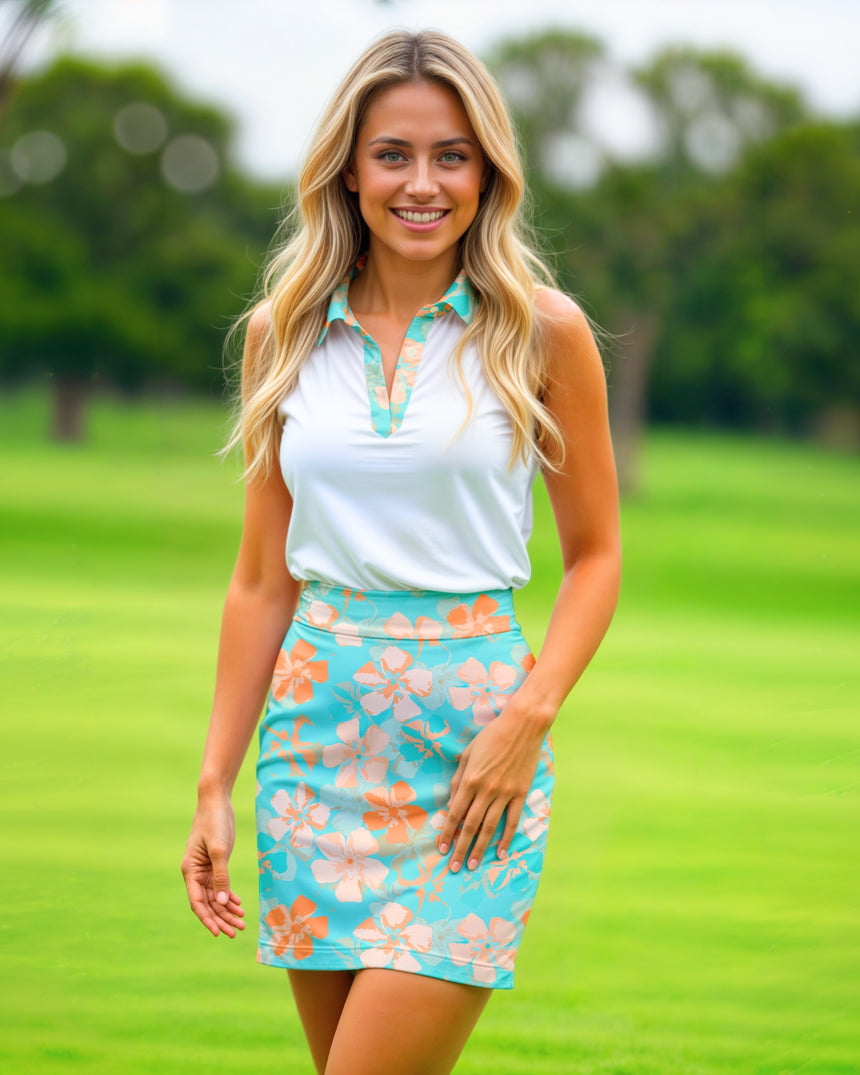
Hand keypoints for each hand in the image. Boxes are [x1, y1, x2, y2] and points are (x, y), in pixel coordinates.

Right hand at [181, 796, 245, 937]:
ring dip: (227, 910)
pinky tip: (239, 905)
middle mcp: (195, 873)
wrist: (216, 801)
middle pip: (208, 903)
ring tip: (242, 922)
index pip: (198, 902)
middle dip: (221, 918)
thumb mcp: (219, 849)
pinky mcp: (215, 863)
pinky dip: (229, 896)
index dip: (208, 919)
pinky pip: (221, 886)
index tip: (219, 933)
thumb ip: (221, 876)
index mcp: (190, 871)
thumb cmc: (214, 822)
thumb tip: (222, 903)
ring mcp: (205, 869)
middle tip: (237, 932)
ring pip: (215, 896)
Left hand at [437, 702, 547, 872]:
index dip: (447, 833)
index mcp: (470, 780)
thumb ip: (458, 780)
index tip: (442, 848)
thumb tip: (452, 804)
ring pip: (490, 828)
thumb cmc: (492, 736)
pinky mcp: (520, 793)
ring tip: (473, 865)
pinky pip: (512, 821)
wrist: (522, 726)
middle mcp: (486, 790)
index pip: (455, 813)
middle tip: (454, 867)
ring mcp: (505, 793)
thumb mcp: (467, 754)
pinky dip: (506, 838)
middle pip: (470, 826)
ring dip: (480, 848)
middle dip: (461, 848)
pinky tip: (500, 853)